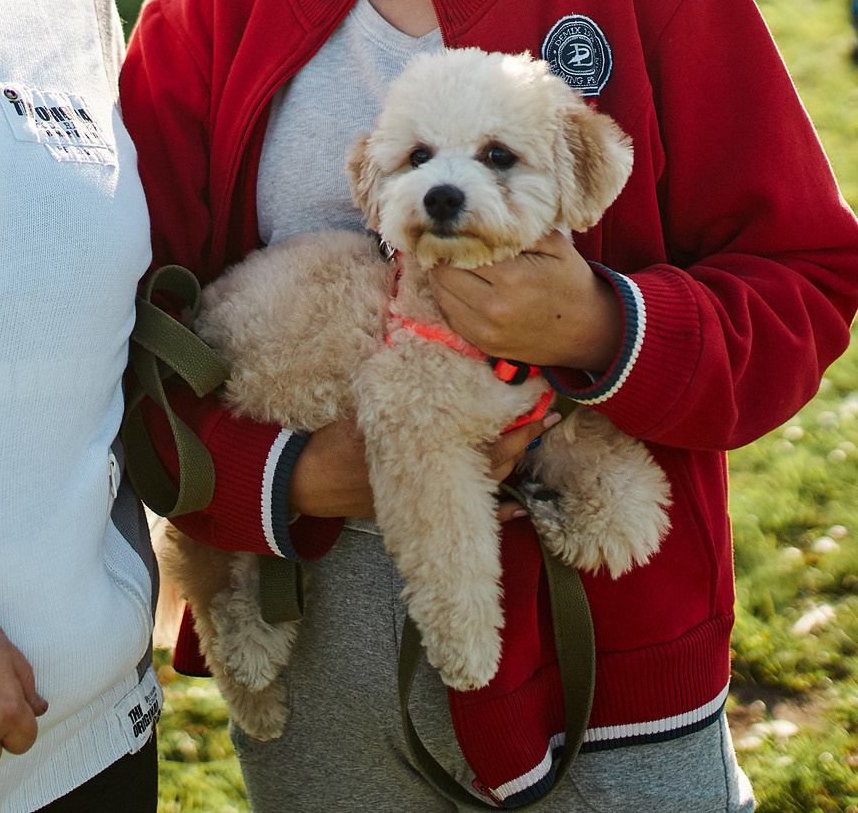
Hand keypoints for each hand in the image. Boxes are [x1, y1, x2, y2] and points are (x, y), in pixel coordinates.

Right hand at [287, 408, 558, 523]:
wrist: (309, 481)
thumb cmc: (335, 439)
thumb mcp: (367, 405)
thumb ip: (398, 385)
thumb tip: (415, 346)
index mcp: (428, 445)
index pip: (484, 433)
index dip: (513, 415)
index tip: (534, 396)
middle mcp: (437, 472)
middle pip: (495, 458)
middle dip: (523, 436)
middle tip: (547, 415)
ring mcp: (434, 492)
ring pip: (488, 481)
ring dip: (514, 462)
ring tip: (535, 439)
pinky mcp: (427, 503)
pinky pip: (470, 509)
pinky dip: (497, 512)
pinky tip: (516, 510)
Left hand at [430, 231, 622, 371]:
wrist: (590, 331)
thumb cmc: (571, 282)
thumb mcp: (556, 246)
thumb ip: (519, 230)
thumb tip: (481, 218)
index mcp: (511, 277)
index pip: (458, 252)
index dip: (453, 238)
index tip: (455, 230)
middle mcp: (494, 308)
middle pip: (442, 275)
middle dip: (443, 257)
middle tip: (450, 246)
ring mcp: (487, 331)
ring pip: (441, 296)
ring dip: (443, 279)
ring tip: (454, 265)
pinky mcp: (485, 345)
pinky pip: (451, 318)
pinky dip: (450, 300)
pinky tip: (463, 288)